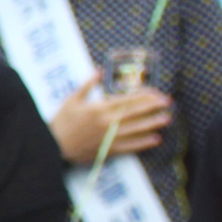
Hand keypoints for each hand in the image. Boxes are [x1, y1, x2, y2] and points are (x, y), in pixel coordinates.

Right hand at [50, 71, 172, 162]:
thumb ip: (87, 84)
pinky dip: (143, 143)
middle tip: (168, 103)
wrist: (53, 146)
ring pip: (136, 130)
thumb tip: (99, 70)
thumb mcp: (72, 99)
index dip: (143, 96)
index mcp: (99, 108)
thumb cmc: (61, 122)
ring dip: (152, 123)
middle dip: (153, 107)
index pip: (127, 100)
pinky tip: (155, 139)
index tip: (156, 92)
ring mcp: (109, 138)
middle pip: (135, 113)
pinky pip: (130, 147)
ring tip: (167, 118)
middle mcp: (107, 123)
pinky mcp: (108, 151)